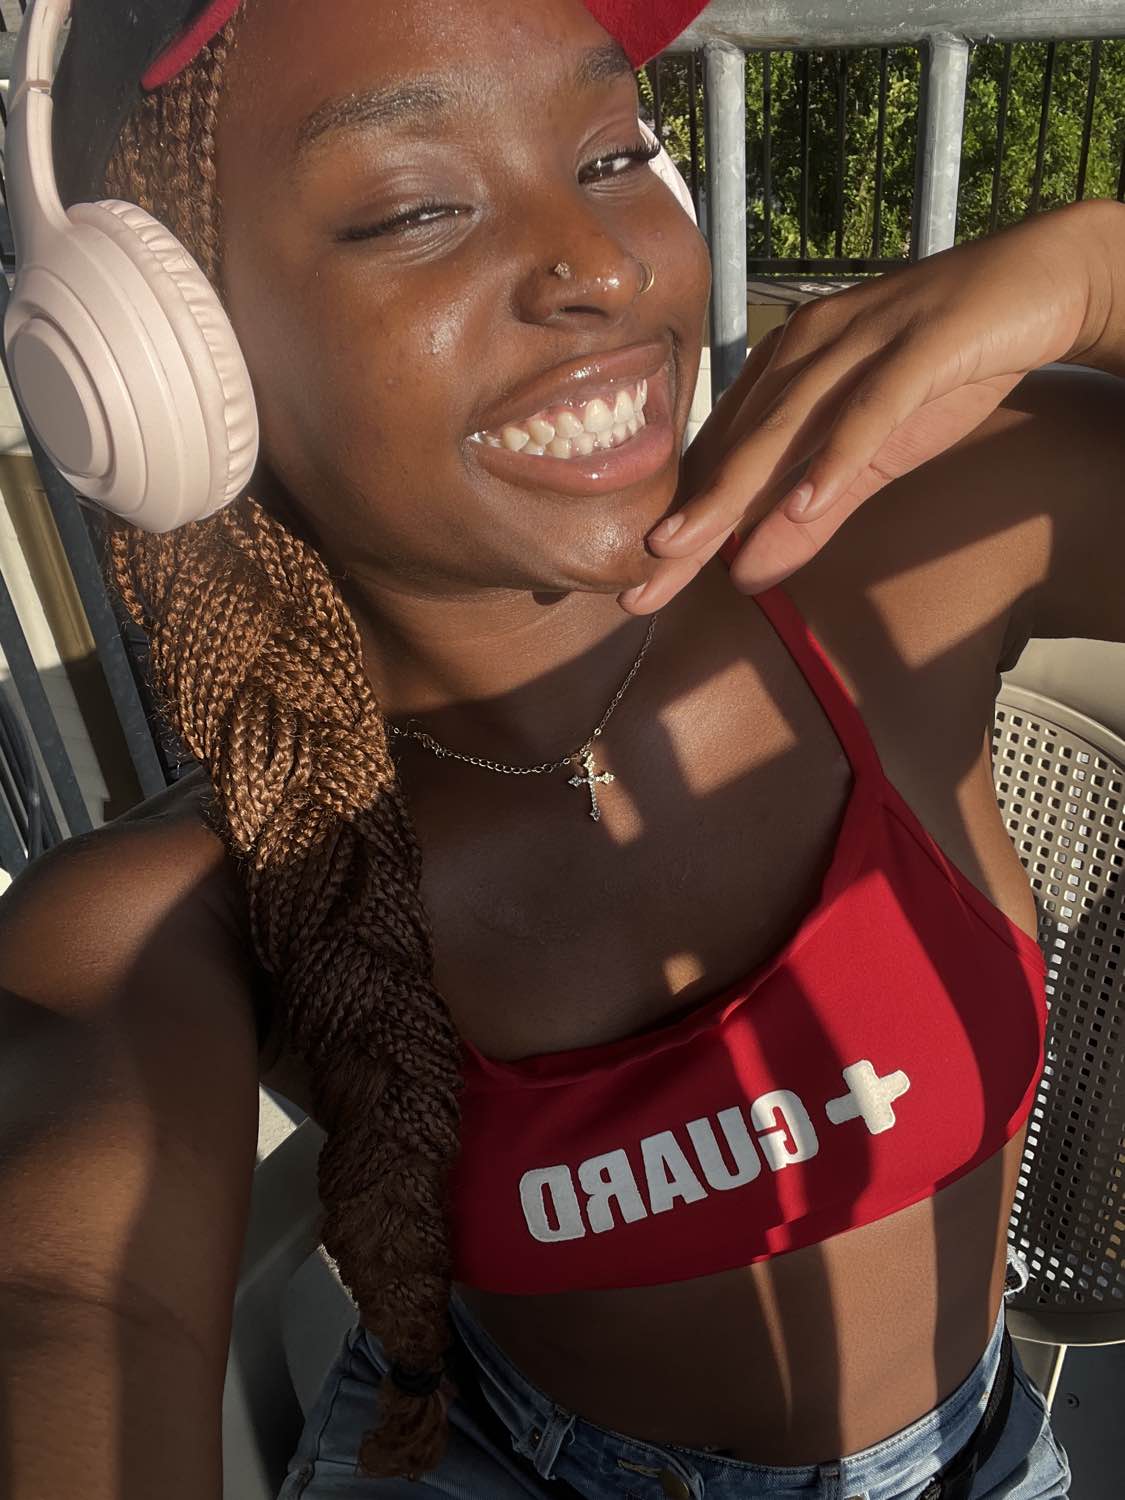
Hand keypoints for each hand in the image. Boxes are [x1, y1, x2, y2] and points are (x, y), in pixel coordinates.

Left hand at [620, 198, 1124, 612]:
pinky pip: (872, 404)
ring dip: (737, 488)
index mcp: (787, 368)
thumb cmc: (947, 370)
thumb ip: (811, 516)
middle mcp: (809, 346)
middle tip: (641, 584)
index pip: (722, 458)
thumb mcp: (873, 457)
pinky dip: (840, 452)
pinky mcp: (921, 343)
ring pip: (787, 422)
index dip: (683, 523)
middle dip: (688, 519)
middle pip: (738, 447)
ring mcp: (862, 340)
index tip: (639, 586)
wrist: (1043, 283)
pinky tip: (809, 502)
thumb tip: (744, 575)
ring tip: (691, 548)